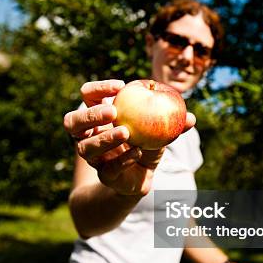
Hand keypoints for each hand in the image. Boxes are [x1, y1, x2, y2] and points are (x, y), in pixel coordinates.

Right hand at [63, 79, 195, 195]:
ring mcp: (93, 156)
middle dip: (90, 114)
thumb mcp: (160, 129)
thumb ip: (173, 122)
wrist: (142, 175)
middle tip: (113, 112)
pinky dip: (122, 159)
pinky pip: (108, 168)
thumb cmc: (148, 143)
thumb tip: (190, 118)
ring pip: (85, 148)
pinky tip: (137, 153)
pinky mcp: (103, 175)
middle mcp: (89, 135)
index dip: (98, 88)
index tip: (120, 86)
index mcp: (98, 115)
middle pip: (72, 121)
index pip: (88, 95)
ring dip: (105, 139)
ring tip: (126, 133)